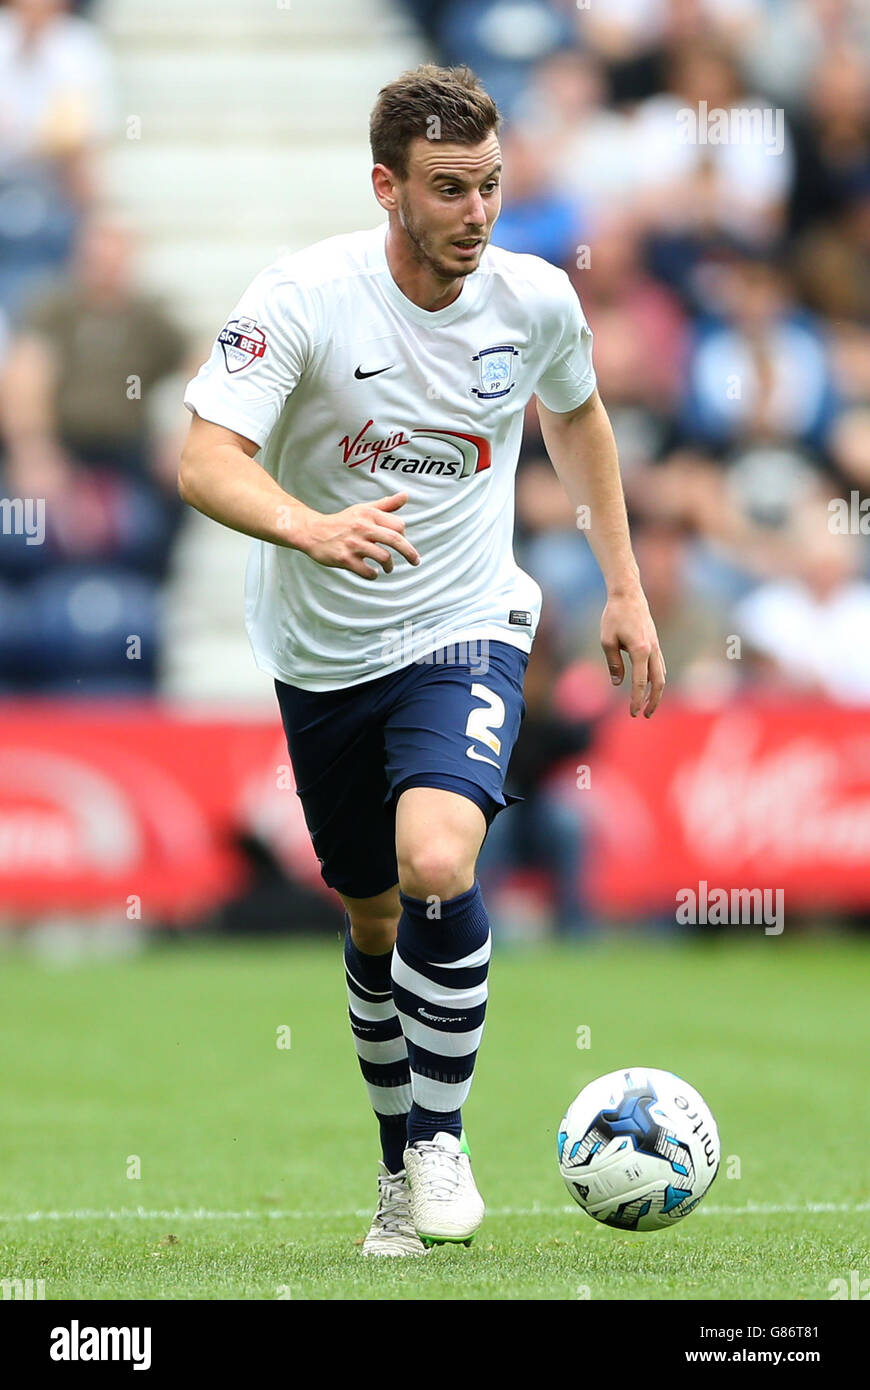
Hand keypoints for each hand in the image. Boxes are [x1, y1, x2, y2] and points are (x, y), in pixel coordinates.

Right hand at [296, 491, 419, 579]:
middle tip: (415, 561)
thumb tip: (405, 496)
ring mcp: (354, 544)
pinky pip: (367, 571)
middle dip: (410, 553)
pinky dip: (373, 574)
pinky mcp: (345, 559)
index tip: (400, 542)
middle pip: (396, 540)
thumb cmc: (342, 521)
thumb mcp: (363, 509)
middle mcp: (363, 527)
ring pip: (384, 557)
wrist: (313, 531)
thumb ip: (386, 505)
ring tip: (388, 568)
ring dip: (390, 566)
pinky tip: (372, 572)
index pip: (399, 525)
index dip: (403, 536)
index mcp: (369, 515)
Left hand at [601, 587, 665, 717]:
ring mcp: (656, 646)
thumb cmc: (614, 616)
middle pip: (658, 682)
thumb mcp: (607, 640)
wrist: (628, 594)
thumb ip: (614, 663)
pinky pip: (659, 665)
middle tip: (645, 715)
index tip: (633, 713)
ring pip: (661, 674)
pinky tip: (649, 685)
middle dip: (653, 701)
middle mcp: (652, 650)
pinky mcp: (655, 643)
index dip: (637, 700)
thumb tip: (618, 682)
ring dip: (656, 692)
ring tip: (648, 704)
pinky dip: (656, 679)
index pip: (641, 682)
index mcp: (640, 650)